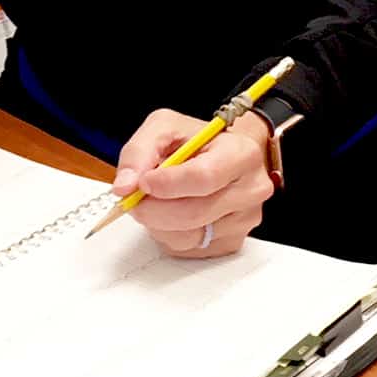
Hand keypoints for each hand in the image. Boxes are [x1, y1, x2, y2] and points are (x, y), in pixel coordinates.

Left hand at [113, 108, 273, 258]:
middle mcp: (251, 189)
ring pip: (186, 237)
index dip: (166, 185)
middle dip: (153, 209)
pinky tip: (173, 214)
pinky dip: (169, 235)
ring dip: (158, 223)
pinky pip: (188, 250)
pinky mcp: (232, 243)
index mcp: (241, 154)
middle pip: (192, 213)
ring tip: (158, 201)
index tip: (143, 182)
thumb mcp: (165, 127)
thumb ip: (139, 151)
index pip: (203, 178)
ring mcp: (244, 220)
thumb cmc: (198, 141)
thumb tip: (125, 186)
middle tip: (135, 199)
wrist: (224, 157)